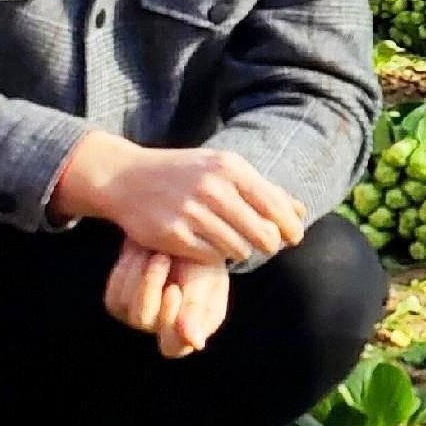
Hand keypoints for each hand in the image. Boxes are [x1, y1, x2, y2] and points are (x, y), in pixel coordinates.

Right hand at [56, 132, 305, 266]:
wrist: (125, 177)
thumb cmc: (183, 173)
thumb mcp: (222, 168)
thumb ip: (262, 189)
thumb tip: (300, 212)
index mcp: (230, 168)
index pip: (276, 207)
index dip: (291, 228)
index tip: (294, 238)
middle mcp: (213, 188)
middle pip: (263, 235)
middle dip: (268, 244)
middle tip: (263, 244)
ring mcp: (192, 213)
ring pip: (239, 249)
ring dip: (240, 250)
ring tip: (229, 240)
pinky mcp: (174, 236)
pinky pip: (212, 258)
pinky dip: (214, 255)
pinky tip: (206, 244)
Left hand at [105, 244, 234, 358]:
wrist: (181, 235)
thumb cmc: (203, 261)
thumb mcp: (205, 280)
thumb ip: (196, 309)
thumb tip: (195, 344)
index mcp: (192, 329)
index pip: (173, 346)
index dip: (169, 319)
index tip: (174, 289)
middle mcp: (163, 329)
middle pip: (142, 321)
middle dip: (150, 285)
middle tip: (163, 257)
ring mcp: (139, 317)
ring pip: (126, 305)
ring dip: (140, 272)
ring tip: (157, 252)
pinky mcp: (120, 304)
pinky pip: (114, 294)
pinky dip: (127, 270)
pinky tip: (141, 255)